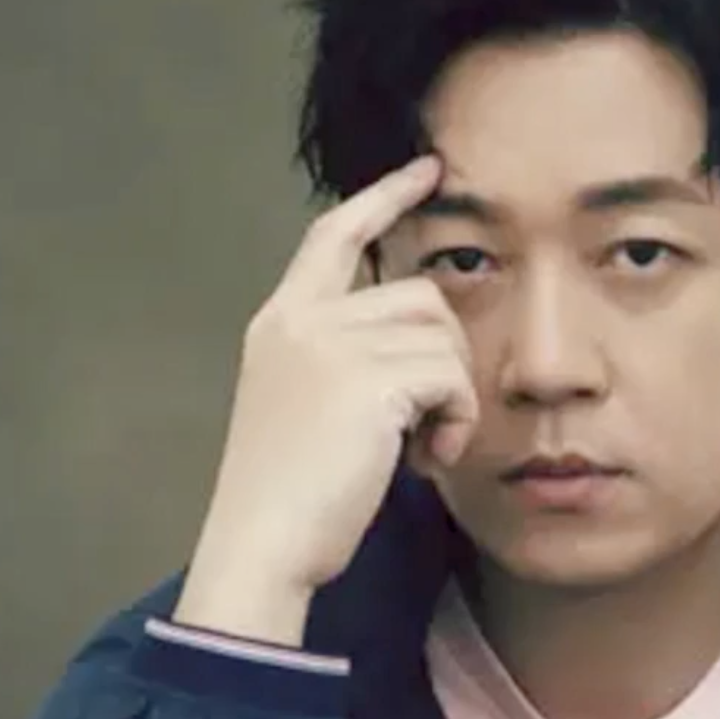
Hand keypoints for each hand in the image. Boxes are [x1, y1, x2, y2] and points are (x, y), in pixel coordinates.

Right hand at [173, 156, 476, 646]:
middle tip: (426, 426)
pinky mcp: (366, 379)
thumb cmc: (293, 497)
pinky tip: (427, 459)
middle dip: (444, 358)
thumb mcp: (308, 408)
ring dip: (452, 395)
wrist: (262, 547)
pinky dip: (457, 421)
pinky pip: (451, 377)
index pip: (334, 235)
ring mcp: (331, 345)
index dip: (385, 198)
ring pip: (442, 335)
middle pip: (420, 296)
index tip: (428, 171)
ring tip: (421, 446)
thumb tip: (423, 339)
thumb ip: (345, 360)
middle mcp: (302, 321)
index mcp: (280, 322)